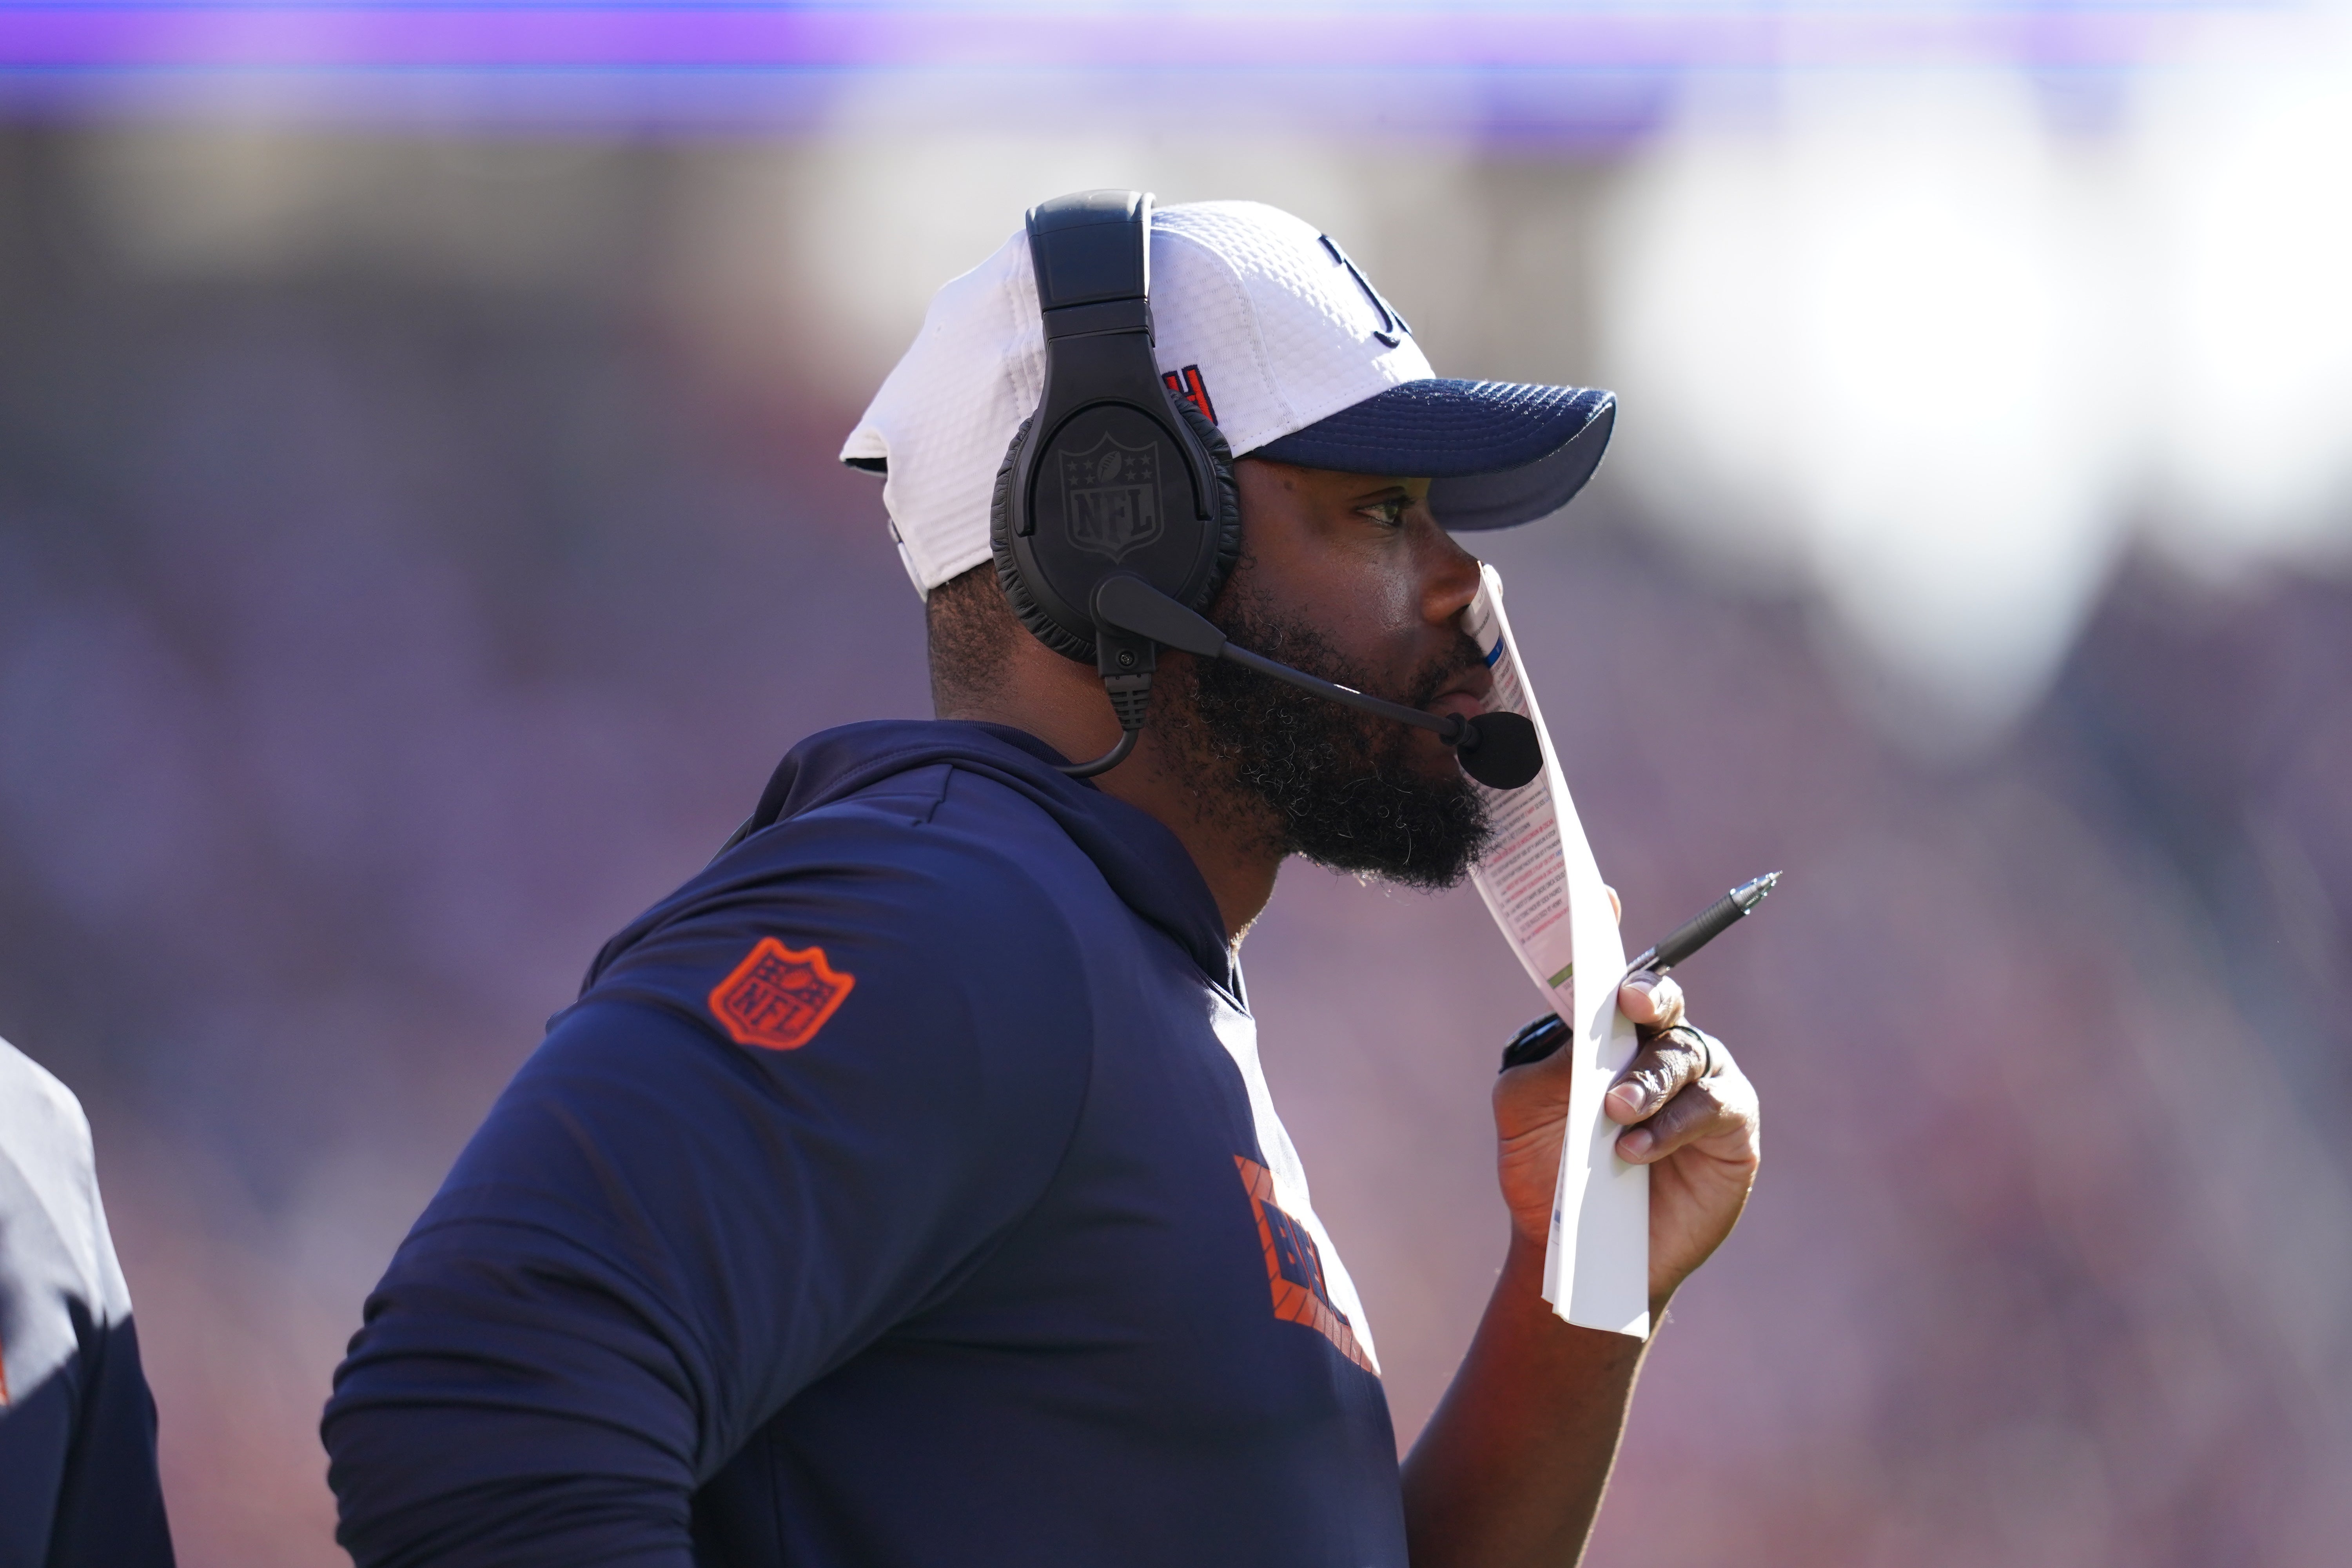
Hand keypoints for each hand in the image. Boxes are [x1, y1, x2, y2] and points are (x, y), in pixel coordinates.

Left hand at [1491, 895, 1760, 1318]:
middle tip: (1630, 1003)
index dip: (1608, 932)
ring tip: (1614, 1115)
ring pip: (1685, 1054)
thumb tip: (1585, 1036)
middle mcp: (1656, 1047)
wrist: (1570, 1249)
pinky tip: (1636, 1149)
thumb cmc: (1547, 1170)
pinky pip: (1711, 1107)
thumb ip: (1550, 1067)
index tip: (1601, 896)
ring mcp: (1699, 1084)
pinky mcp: (1731, 1129)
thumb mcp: (1526, 1112)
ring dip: (1649, 1080)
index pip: (1611, 974)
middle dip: (1650, 992)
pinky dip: (1672, 1124)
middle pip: (1663, 1000)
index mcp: (1606, 1033)